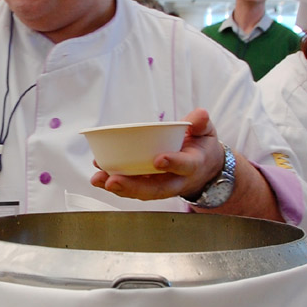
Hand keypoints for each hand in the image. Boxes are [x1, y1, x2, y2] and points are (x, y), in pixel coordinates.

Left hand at [90, 108, 224, 200]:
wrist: (205, 169)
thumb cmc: (202, 147)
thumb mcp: (207, 132)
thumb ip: (200, 124)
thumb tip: (199, 115)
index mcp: (193, 165)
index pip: (185, 166)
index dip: (173, 164)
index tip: (158, 159)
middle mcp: (177, 181)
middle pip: (156, 188)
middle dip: (134, 186)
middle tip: (113, 180)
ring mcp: (163, 186)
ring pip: (142, 191)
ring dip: (119, 187)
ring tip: (99, 179)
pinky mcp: (150, 186)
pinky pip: (133, 188)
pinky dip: (115, 183)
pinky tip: (99, 178)